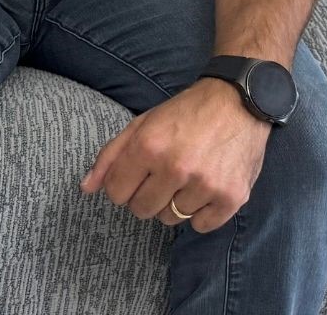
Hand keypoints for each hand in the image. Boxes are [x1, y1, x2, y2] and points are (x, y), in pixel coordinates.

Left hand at [81, 78, 270, 232]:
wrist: (239, 101)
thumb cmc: (186, 113)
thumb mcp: (143, 124)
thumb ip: (111, 155)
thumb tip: (86, 188)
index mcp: (149, 146)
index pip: (115, 193)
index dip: (123, 185)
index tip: (138, 174)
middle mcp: (176, 167)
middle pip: (142, 210)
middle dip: (147, 195)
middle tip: (164, 175)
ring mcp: (205, 184)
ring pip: (171, 218)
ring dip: (176, 202)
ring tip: (189, 176)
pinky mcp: (231, 197)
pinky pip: (200, 225)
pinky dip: (201, 212)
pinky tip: (206, 187)